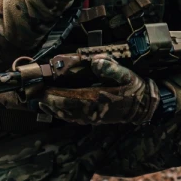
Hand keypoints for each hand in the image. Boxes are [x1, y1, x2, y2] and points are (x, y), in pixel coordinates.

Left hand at [36, 57, 158, 124]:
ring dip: (54, 110)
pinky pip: (76, 119)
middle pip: (65, 109)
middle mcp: (94, 110)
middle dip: (49, 103)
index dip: (54, 96)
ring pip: (69, 116)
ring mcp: (94, 117)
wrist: (145, 106)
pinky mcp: (96, 119)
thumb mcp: (127, 74)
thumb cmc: (135, 88)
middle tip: (34, 97)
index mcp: (98, 98)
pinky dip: (64, 115)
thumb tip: (96, 61)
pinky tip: (58, 111)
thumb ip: (111, 68)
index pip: (70, 99)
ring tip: (41, 103)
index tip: (41, 92)